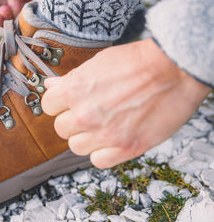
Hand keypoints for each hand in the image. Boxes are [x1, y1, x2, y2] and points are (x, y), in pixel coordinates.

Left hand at [42, 38, 210, 167]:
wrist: (173, 68)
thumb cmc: (138, 60)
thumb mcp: (99, 61)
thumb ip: (72, 78)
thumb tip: (52, 84)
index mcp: (75, 90)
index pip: (48, 105)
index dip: (59, 102)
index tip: (69, 101)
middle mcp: (85, 114)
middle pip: (61, 128)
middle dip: (73, 119)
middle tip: (91, 110)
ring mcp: (105, 134)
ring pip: (76, 146)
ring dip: (86, 137)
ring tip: (104, 123)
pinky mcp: (126, 148)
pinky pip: (98, 160)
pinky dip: (103, 151)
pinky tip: (114, 136)